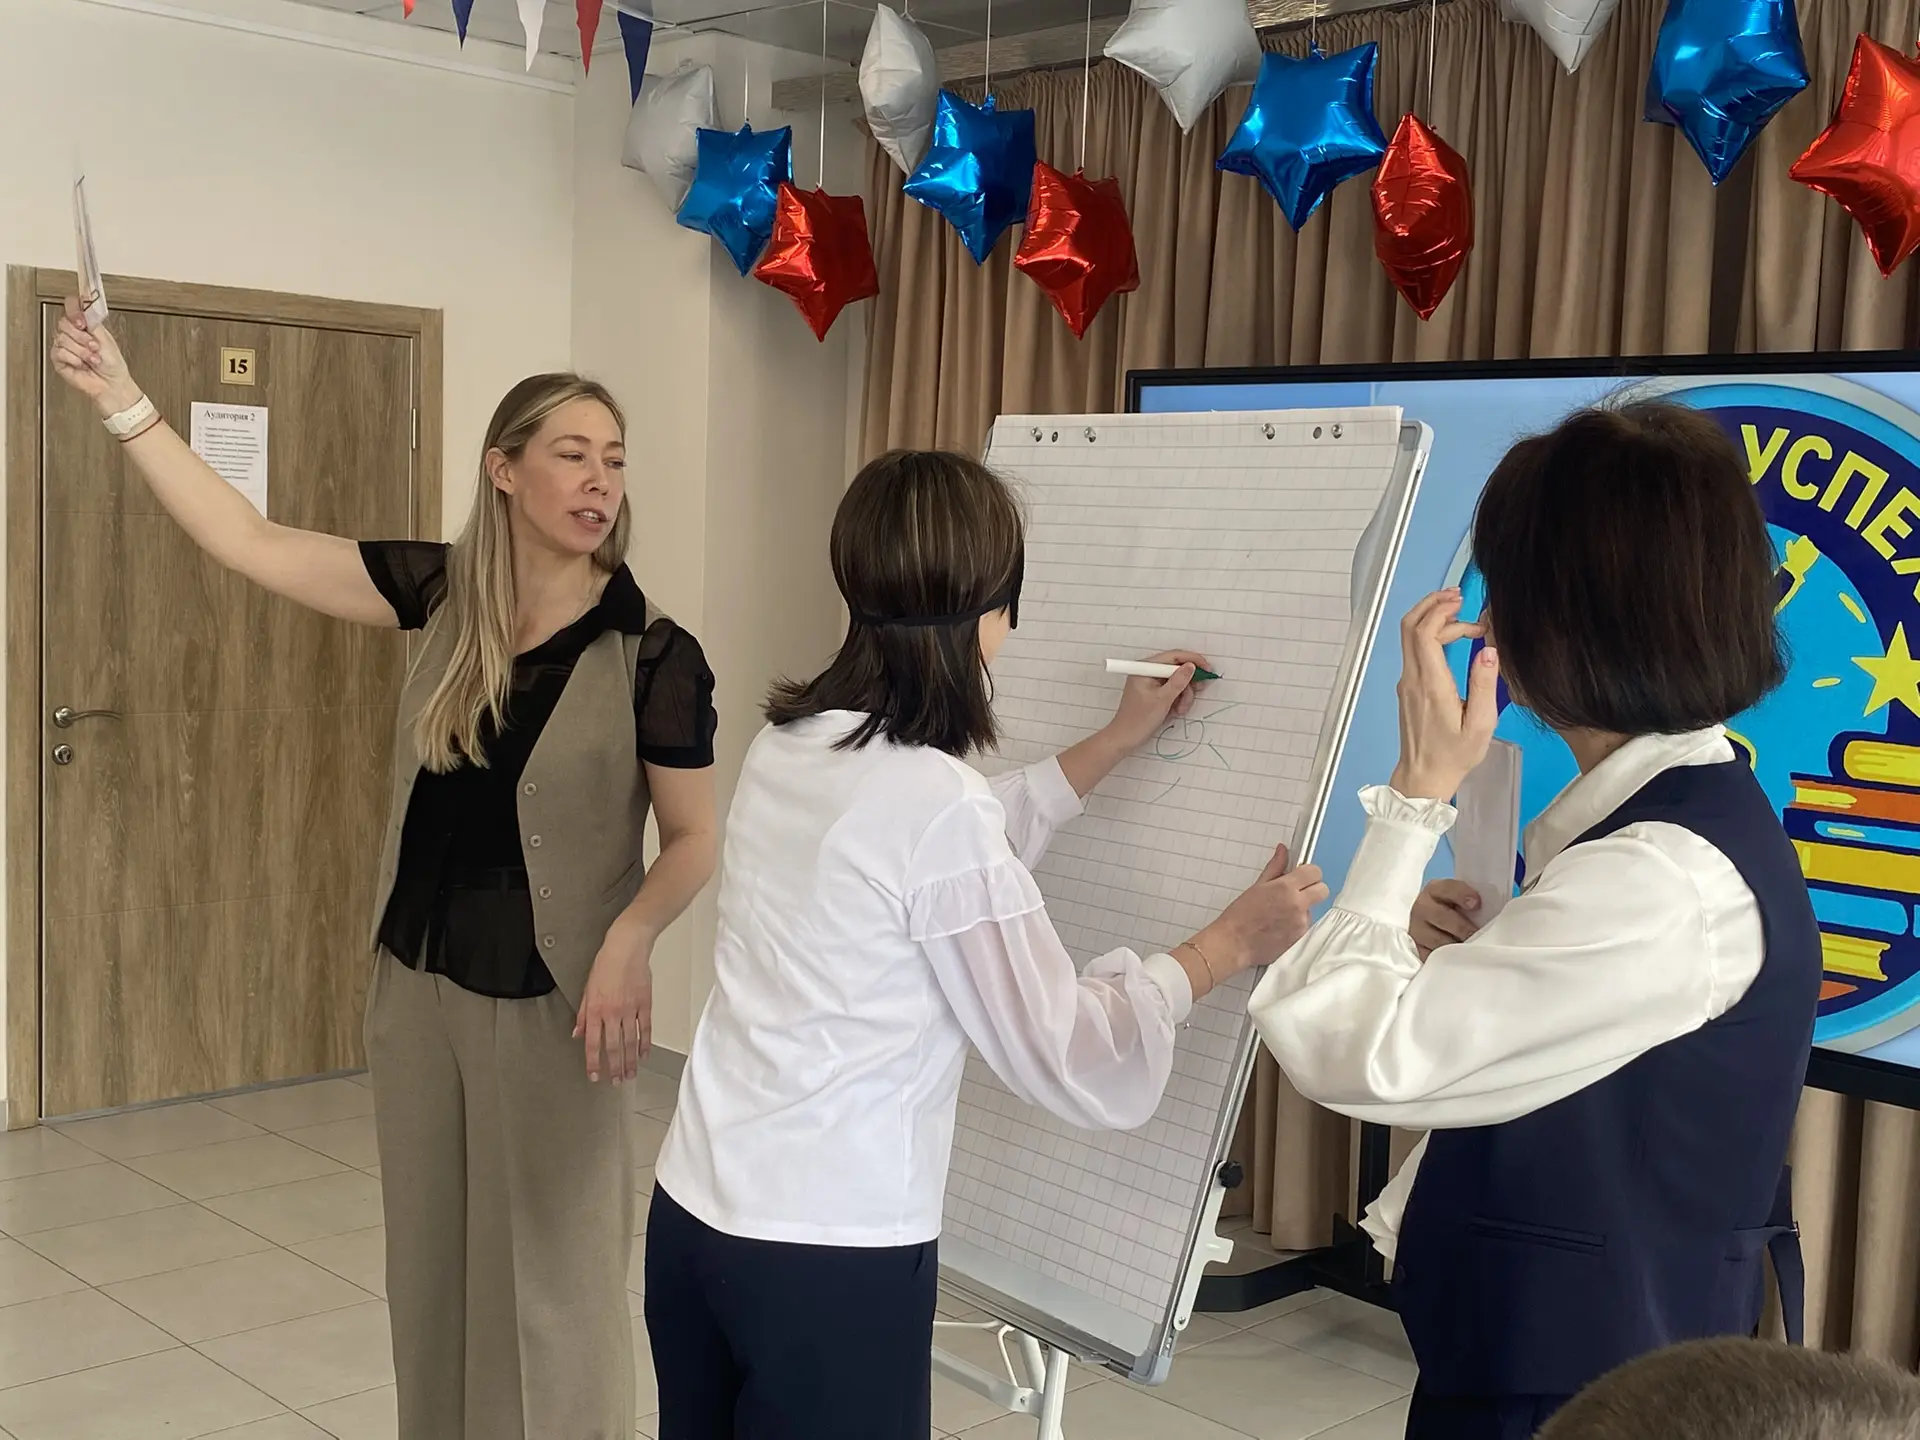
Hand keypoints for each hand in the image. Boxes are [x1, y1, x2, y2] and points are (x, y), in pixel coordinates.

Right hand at [49, 297, 139, 414]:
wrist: (112, 384)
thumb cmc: (112, 364)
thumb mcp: (106, 338)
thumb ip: (92, 321)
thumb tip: (84, 304)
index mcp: (84, 326)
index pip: (70, 307)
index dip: (73, 310)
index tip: (83, 322)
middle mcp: (72, 334)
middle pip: (63, 323)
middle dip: (82, 337)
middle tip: (94, 346)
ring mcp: (64, 346)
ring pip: (62, 339)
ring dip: (82, 351)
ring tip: (92, 359)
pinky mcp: (59, 359)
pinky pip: (59, 352)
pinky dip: (74, 359)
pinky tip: (82, 365)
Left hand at [574, 915, 654, 1082]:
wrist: (627, 947)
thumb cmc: (606, 964)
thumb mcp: (587, 988)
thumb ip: (582, 1014)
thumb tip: (577, 1033)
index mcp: (596, 1010)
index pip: (593, 1043)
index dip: (593, 1062)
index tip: (594, 1076)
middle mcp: (613, 1013)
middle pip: (614, 1047)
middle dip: (614, 1068)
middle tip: (616, 1082)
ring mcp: (631, 1010)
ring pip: (631, 1042)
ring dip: (630, 1061)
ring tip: (630, 1075)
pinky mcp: (645, 1005)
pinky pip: (646, 1029)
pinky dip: (645, 1044)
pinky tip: (644, 1055)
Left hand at [1105, 649, 1209, 751]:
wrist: (1125, 739)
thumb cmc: (1139, 719)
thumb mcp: (1162, 699)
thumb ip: (1178, 681)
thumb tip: (1191, 666)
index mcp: (1145, 668)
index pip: (1173, 657)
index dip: (1193, 661)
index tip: (1208, 670)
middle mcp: (1148, 672)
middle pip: (1177, 669)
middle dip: (1188, 684)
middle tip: (1197, 693)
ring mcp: (1151, 683)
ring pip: (1177, 682)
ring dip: (1183, 696)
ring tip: (1179, 710)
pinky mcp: (1154, 693)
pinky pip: (1172, 691)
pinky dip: (1177, 700)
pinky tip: (1175, 711)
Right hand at [1186, 843, 1329, 985]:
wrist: (1234, 943)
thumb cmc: (1240, 916)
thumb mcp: (1257, 886)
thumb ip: (1275, 867)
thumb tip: (1282, 851)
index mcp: (1285, 888)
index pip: (1314, 872)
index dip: (1309, 872)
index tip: (1301, 875)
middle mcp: (1297, 905)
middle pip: (1322, 890)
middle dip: (1313, 888)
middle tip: (1297, 891)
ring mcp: (1300, 923)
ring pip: (1313, 908)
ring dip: (1303, 907)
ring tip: (1280, 912)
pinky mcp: (1300, 938)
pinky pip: (1306, 924)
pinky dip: (1297, 923)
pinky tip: (1280, 925)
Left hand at [1390, 590, 1498, 800]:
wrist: (1422, 777)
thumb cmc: (1453, 756)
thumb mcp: (1480, 724)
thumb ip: (1484, 685)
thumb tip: (1489, 650)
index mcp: (1430, 685)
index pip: (1424, 635)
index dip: (1440, 612)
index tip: (1462, 605)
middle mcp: (1412, 679)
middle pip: (1410, 627)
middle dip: (1431, 605)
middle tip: (1458, 597)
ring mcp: (1406, 683)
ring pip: (1409, 637)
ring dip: (1430, 618)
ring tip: (1459, 612)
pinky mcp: (1408, 688)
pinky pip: (1413, 650)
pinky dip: (1429, 634)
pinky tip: (1451, 636)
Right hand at [1410, 879, 1480, 960]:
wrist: (1436, 926)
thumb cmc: (1457, 912)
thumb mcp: (1462, 901)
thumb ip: (1475, 901)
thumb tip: (1497, 912)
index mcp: (1435, 890)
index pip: (1447, 888)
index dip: (1462, 895)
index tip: (1476, 904)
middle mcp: (1422, 907)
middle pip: (1442, 917)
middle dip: (1463, 928)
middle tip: (1477, 935)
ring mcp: (1417, 929)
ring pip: (1439, 940)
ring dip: (1457, 946)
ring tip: (1470, 949)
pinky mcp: (1418, 949)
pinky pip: (1434, 957)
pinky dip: (1448, 959)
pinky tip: (1458, 958)